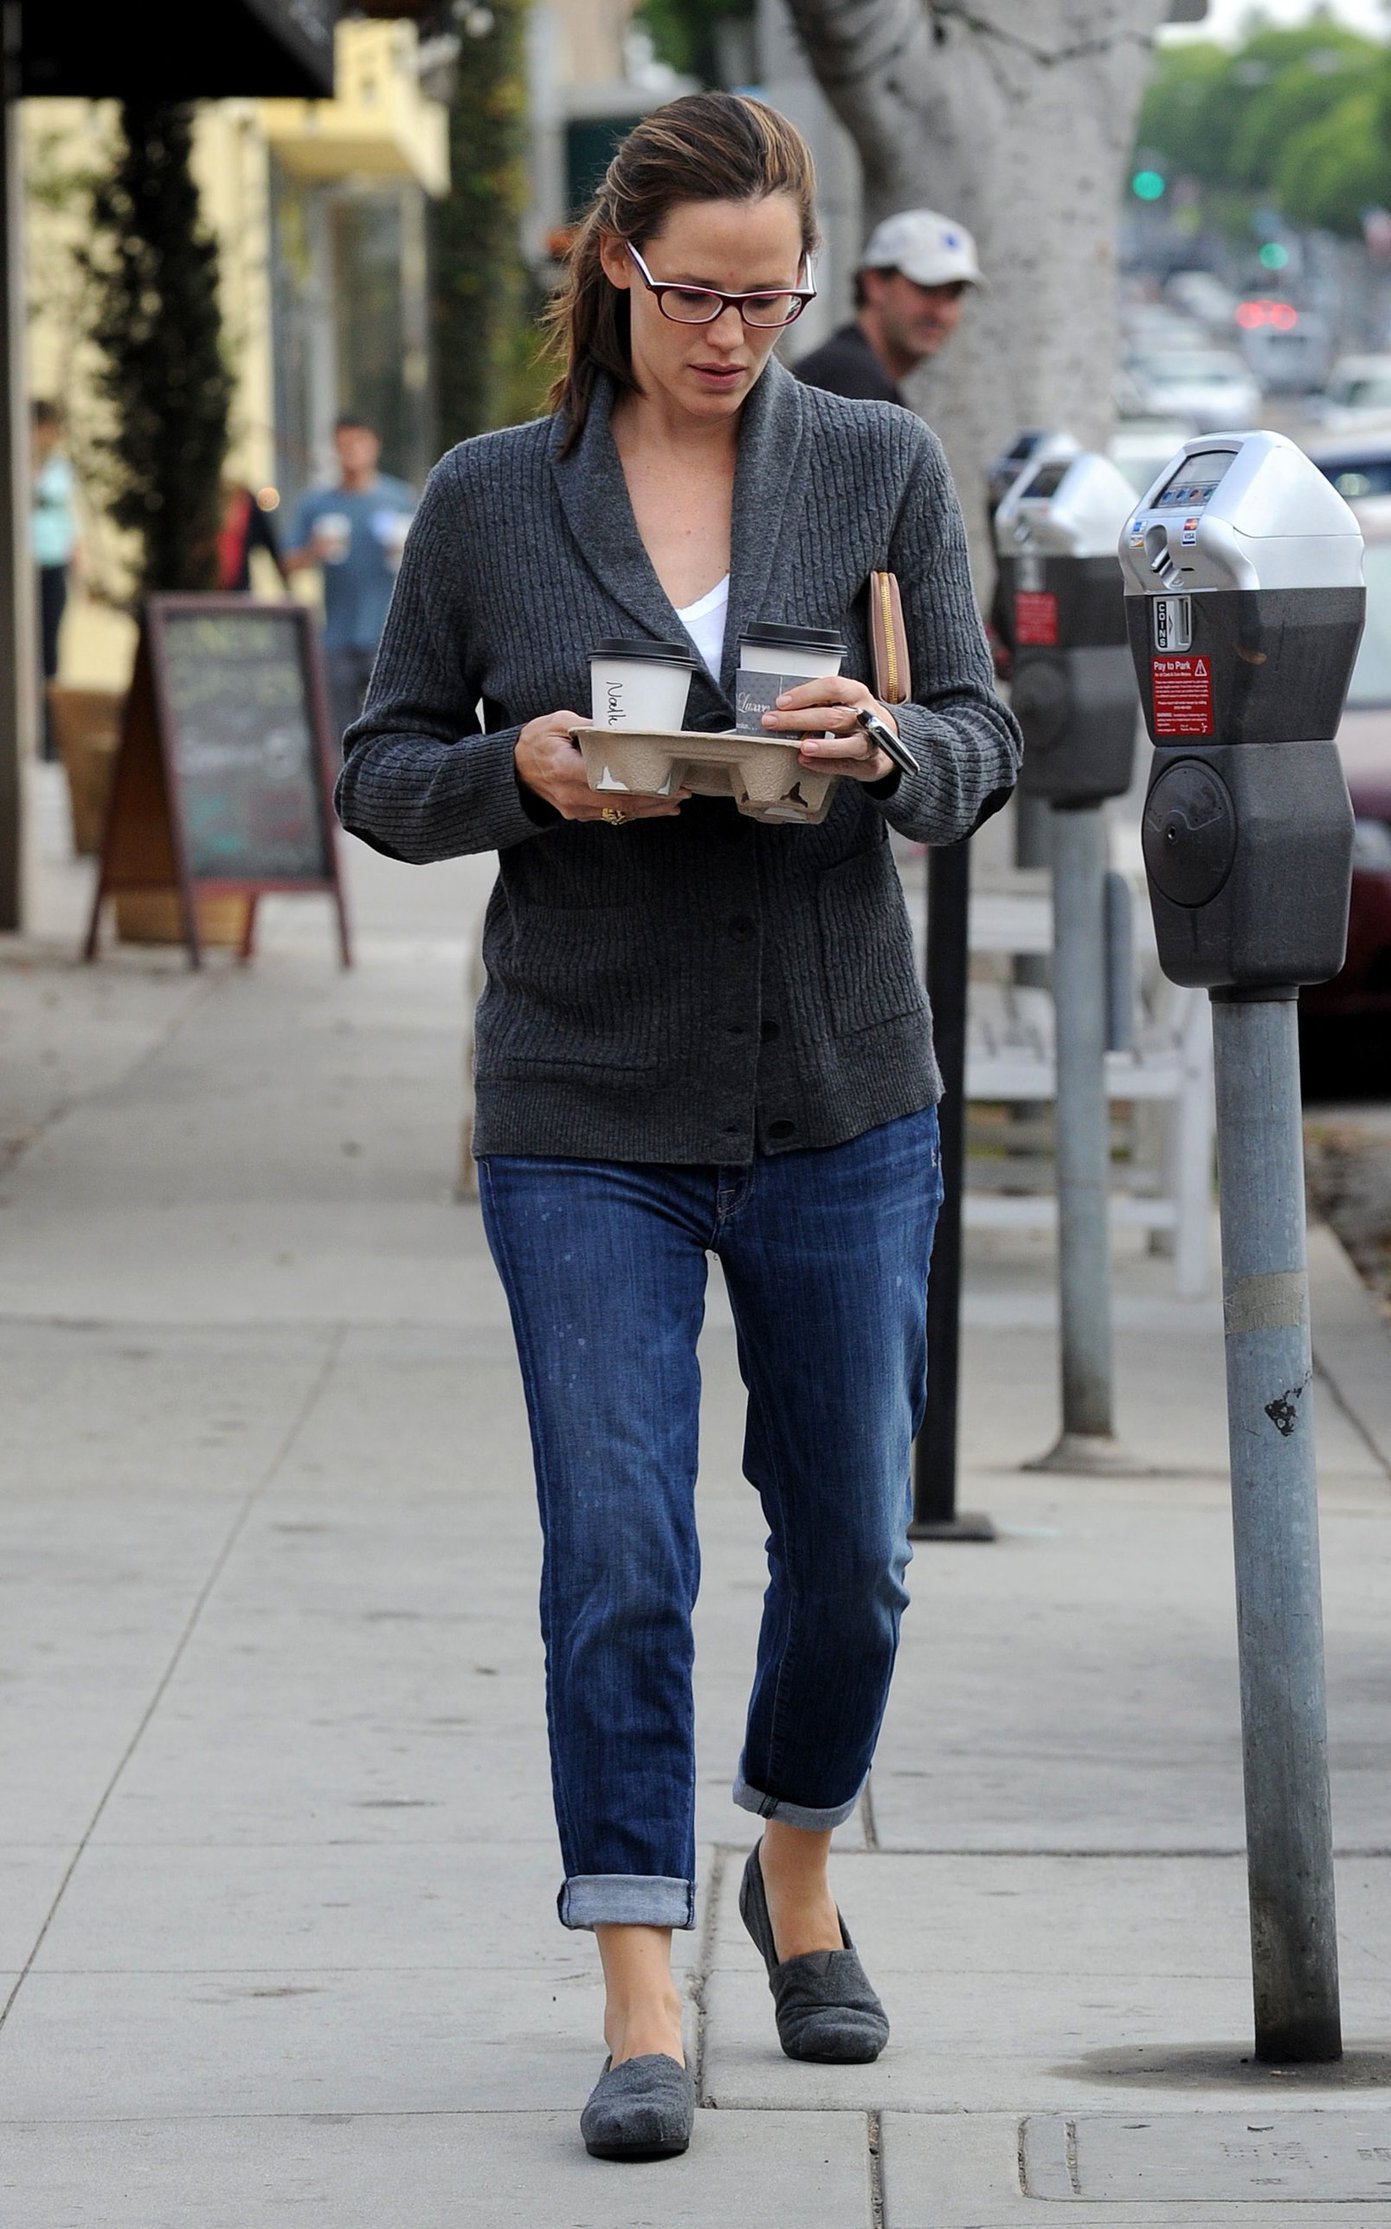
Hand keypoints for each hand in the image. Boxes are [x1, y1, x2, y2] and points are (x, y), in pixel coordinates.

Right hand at [514, 712, 687, 821]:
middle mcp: (571, 794)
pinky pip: (611, 815)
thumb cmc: (534, 742)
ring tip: (676, 801)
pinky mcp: (578, 814)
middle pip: (621, 801)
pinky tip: (655, 808)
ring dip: (650, 809)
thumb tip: (620, 729)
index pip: (610, 780)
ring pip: (619, 812)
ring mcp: (574, 808)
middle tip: (682, 791)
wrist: (511, 769)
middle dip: (655, 798)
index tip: (665, 778)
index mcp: (565, 769)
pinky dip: (635, 812)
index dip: (641, 782)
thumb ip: (588, 725)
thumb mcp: (558, 722)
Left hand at [759, 676, 899, 783]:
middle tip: (773, 723)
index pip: (832, 688)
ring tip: (802, 746)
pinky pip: (847, 765)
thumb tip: (781, 709)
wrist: (888, 738)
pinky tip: (806, 761)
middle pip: (833, 717)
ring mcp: (871, 741)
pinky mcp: (870, 763)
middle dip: (800, 720)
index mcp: (856, 693)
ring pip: (849, 744)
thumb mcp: (841, 701)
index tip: (781, 703)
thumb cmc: (855, 717)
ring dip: (823, 746)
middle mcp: (866, 715)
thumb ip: (817, 703)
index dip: (806, 694)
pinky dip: (825, 764)